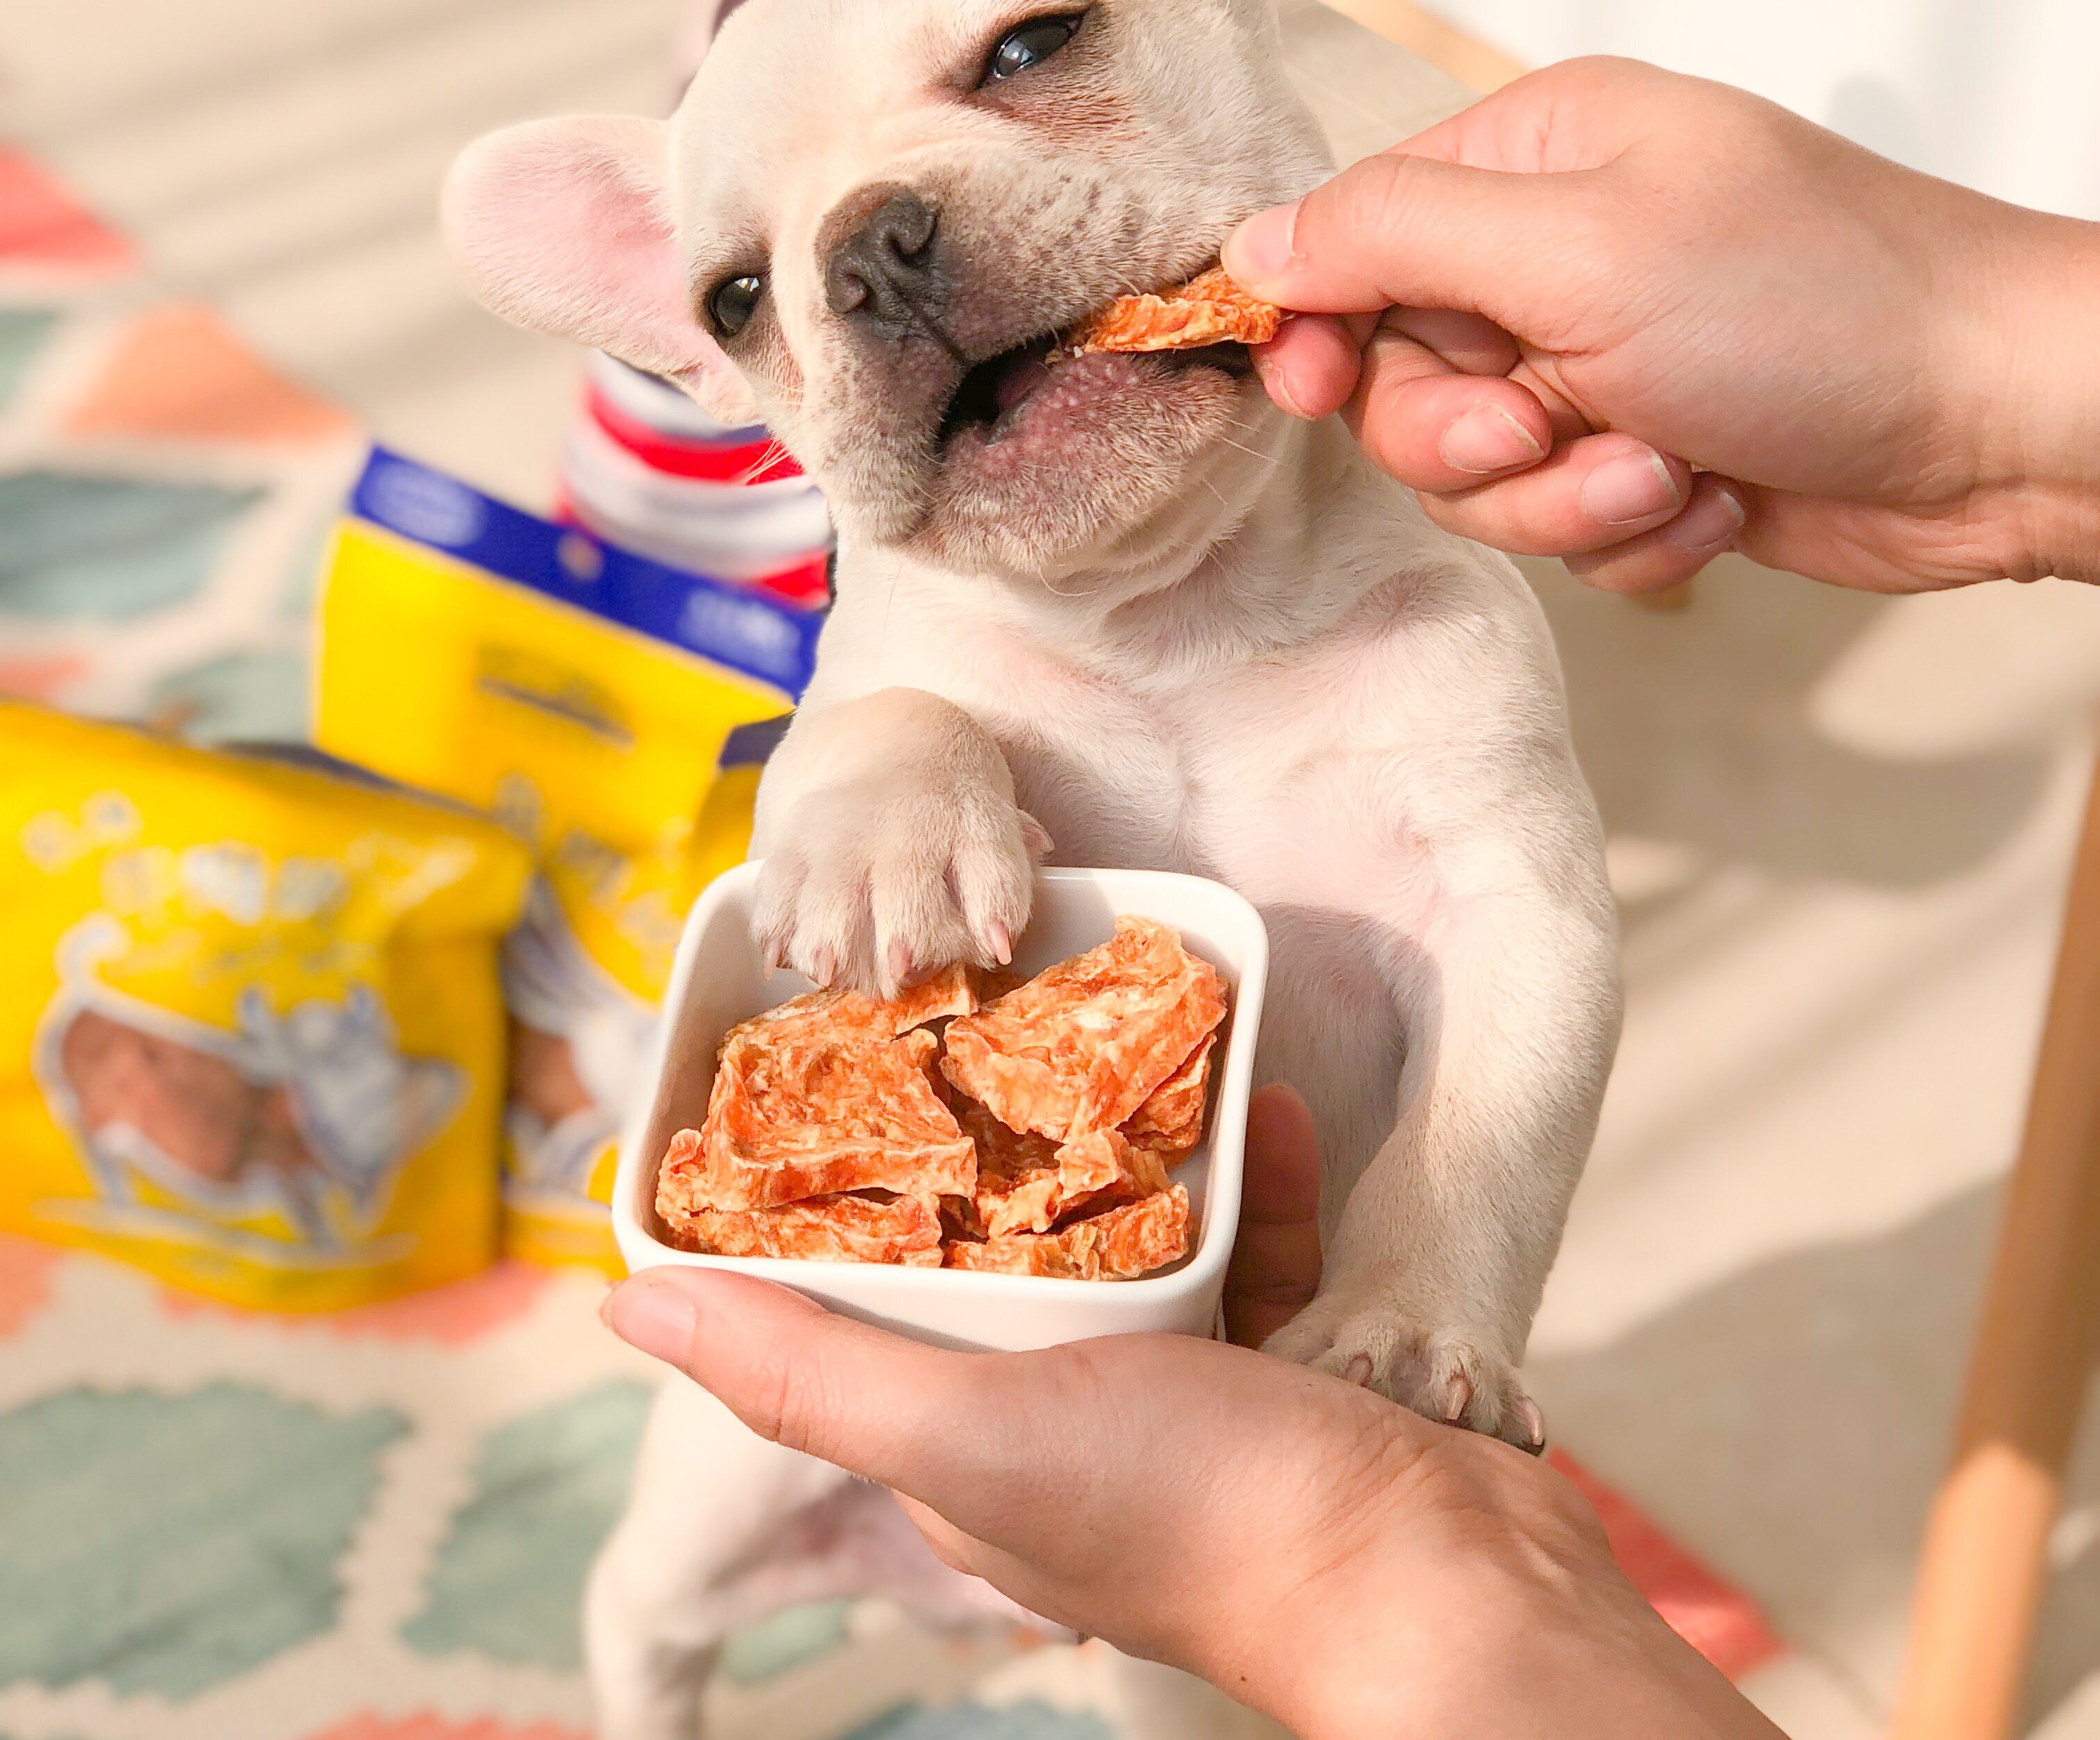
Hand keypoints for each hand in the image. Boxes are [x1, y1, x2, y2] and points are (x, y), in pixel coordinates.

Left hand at [603, 1088, 1778, 1739]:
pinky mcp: (1286, 1359)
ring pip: (1144, 1232)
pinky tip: (1270, 1111)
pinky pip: (1257, 1242)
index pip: (877, 1310)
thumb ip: (806, 1371)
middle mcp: (1066, 1422)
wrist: (1442, 1575)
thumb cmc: (1196, 1515)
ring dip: (1154, 1144)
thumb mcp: (971, 1430)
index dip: (853, 1206)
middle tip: (1023, 1040)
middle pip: (1018, 1255)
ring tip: (1164, 1053)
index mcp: (970, 1448)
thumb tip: (623, 1318)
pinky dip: (1261, 1177)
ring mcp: (1185, 1394)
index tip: (854, 1088)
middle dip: (1021, 1150)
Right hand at [1224, 57, 2099, 593]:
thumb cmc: (1824, 307)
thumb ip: (1392, 235)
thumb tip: (1254, 244)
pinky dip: (1625, 532)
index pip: (1348, 238)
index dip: (1318, 326)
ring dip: (1561, 496)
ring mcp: (1598, 362)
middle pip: (1396, 379)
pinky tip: (1710, 494)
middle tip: (1547, 427)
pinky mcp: (1639, 455)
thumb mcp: (1576, 248)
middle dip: (1467, 436)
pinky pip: (1556, 525)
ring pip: (1472, 474)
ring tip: (1666, 465)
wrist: (1996, 426)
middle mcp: (1554, 258)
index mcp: (1531, 162)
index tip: (1316, 386)